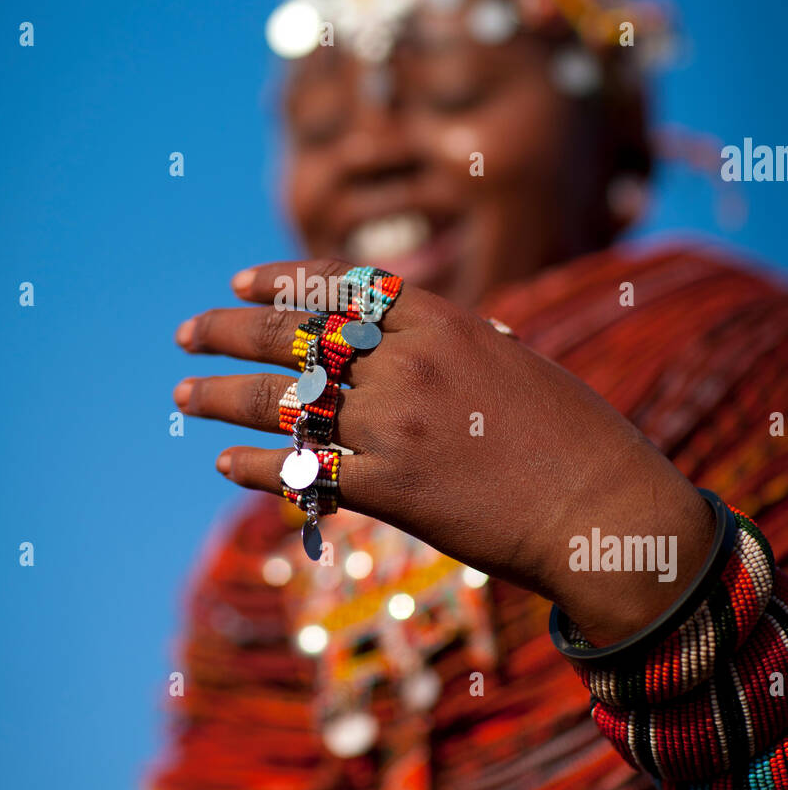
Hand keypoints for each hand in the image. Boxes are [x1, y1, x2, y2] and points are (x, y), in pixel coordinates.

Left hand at [174, 259, 714, 645]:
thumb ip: (454, 350)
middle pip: (297, 337)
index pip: (344, 286)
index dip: (284, 279)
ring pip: (286, 402)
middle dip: (232, 330)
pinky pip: (305, 471)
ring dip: (223, 395)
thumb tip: (410, 345)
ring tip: (183, 393)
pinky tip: (225, 463)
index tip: (241, 280)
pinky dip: (259, 467)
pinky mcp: (391, 487)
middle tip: (188, 332)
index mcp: (445, 325)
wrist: (606, 510)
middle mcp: (410, 365)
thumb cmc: (575, 440)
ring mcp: (396, 425)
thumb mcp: (514, 367)